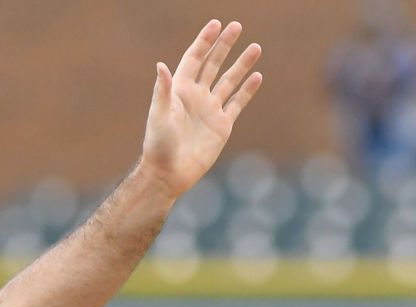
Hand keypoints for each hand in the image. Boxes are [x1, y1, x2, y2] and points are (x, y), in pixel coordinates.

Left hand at [139, 20, 262, 197]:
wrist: (168, 174)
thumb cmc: (158, 146)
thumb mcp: (158, 116)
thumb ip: (162, 91)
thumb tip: (160, 65)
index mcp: (179, 91)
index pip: (194, 59)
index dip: (204, 42)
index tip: (215, 24)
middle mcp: (195, 97)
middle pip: (213, 64)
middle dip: (224, 45)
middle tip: (237, 26)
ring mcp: (210, 110)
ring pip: (229, 81)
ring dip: (241, 64)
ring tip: (255, 47)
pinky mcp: (222, 125)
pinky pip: (237, 103)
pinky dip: (247, 90)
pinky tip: (258, 76)